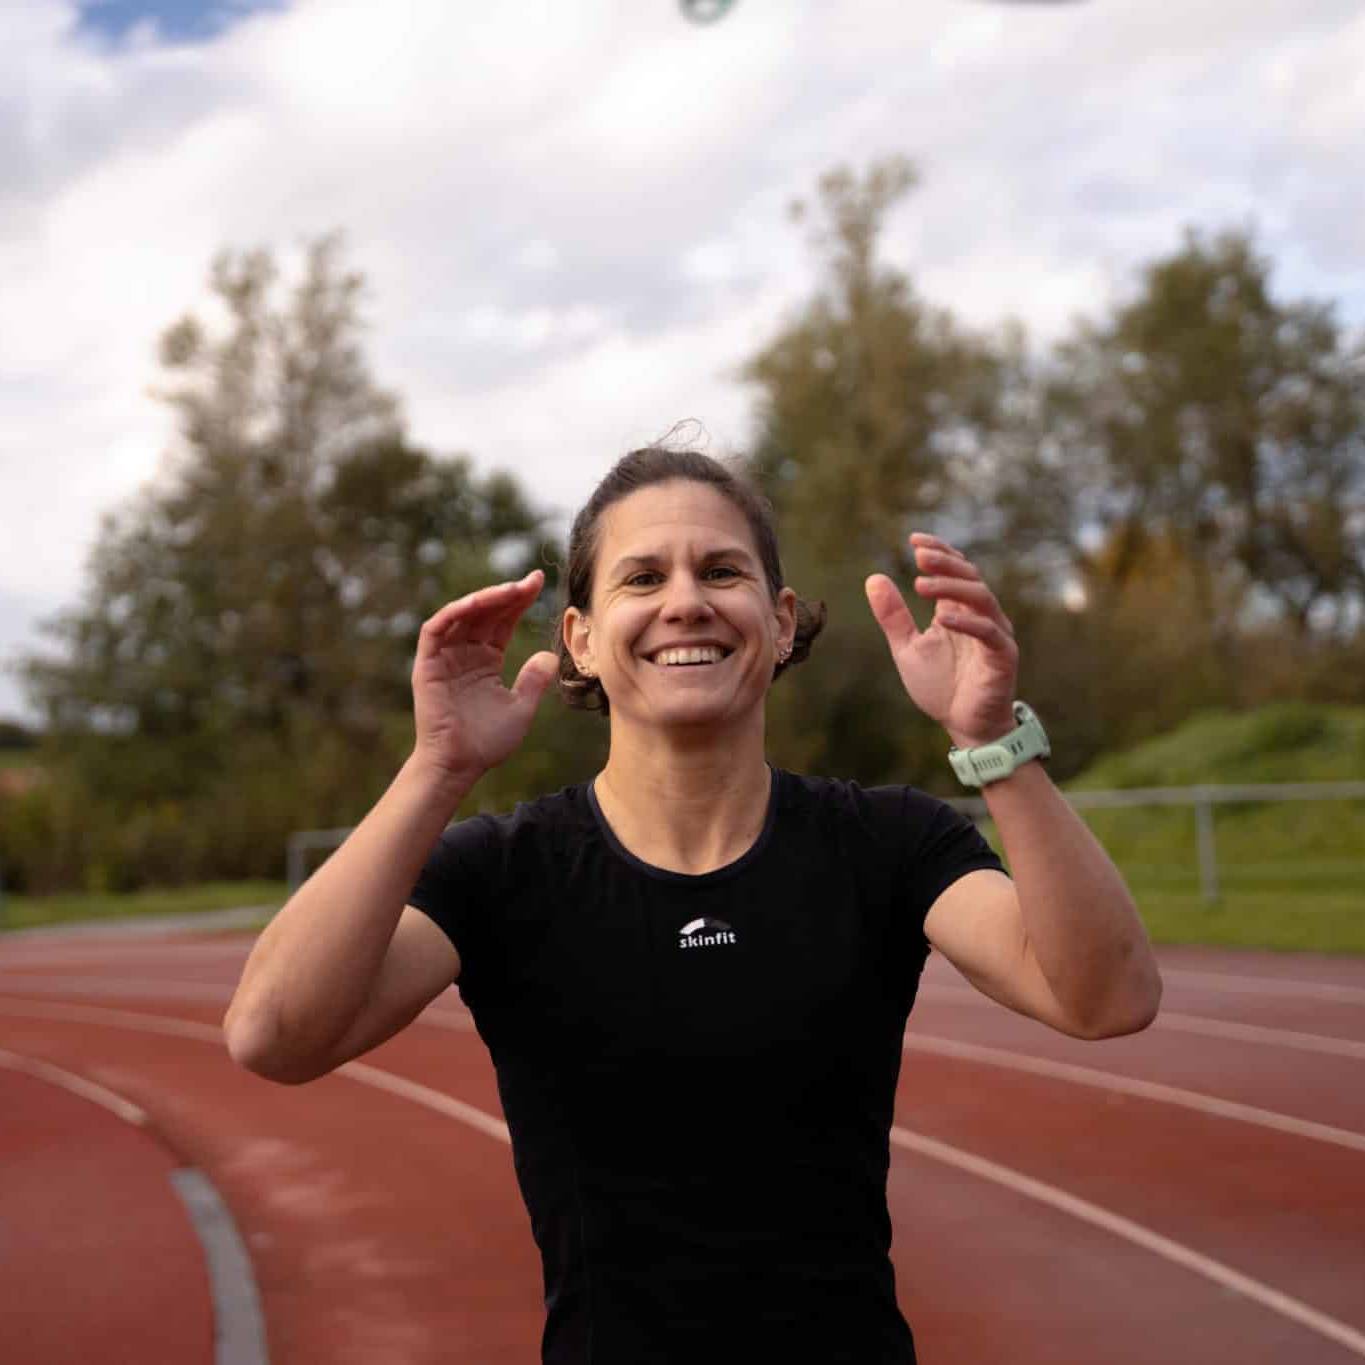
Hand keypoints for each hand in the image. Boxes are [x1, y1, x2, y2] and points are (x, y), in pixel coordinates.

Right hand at [410, 570, 559, 781]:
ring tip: (510, 590)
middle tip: (531, 580)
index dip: (519, 602)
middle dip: (507, 594)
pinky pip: (436, 630)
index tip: (539, 583)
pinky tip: (476, 603)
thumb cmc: (486, 742)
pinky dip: (454, 613)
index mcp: (485, 660)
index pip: (502, 621)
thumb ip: (533, 682)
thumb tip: (549, 656)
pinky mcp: (427, 664)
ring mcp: (444, 657)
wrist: (459, 765)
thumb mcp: (520, 709)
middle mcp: (464, 653)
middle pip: (485, 613)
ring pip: (461, 615)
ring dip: (484, 599)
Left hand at [865, 533, 1017, 748]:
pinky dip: (967, 621)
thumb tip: (873, 578)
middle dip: (945, 563)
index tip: (914, 540)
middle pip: (969, 576)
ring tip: (920, 585)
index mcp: (959, 610)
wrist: (964, 726)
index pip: (955, 570)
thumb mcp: (907, 647)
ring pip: (982, 597)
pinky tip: (941, 617)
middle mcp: (981, 616)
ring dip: (951, 588)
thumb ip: (893, 616)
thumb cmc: (940, 686)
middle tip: (919, 555)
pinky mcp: (1003, 656)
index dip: (939, 551)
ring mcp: (995, 634)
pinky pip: (989, 632)